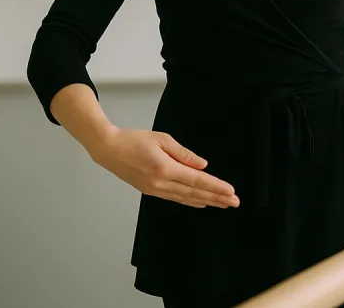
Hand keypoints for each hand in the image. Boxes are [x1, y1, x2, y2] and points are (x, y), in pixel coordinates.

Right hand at [87, 127, 239, 208]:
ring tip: (223, 204)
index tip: (231, 192)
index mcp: (165, 168)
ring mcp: (154, 189)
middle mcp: (161, 183)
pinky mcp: (150, 190)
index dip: (216, 187)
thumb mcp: (162, 139)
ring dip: (206, 201)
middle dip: (216, 198)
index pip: (197, 180)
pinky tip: (200, 202)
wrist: (108, 149)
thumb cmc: (133, 139)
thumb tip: (203, 165)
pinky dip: (190, 201)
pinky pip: (175, 198)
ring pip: (186, 198)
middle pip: (194, 193)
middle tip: (234, 202)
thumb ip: (184, 154)